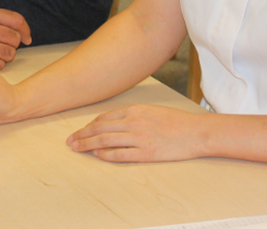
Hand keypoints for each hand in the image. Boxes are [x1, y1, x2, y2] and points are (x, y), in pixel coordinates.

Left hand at [67, 104, 206, 161]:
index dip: (89, 125)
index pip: (104, 118)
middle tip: (70, 141)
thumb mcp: (151, 110)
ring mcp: (139, 138)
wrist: (196, 132)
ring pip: (105, 140)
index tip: (79, 131)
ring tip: (77, 148)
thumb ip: (133, 115)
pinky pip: (121, 154)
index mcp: (134, 110)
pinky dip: (106, 154)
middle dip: (82, 135)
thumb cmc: (176, 121)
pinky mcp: (146, 153)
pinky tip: (97, 155)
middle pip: (99, 128)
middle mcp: (133, 122)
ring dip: (88, 144)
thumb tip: (114, 122)